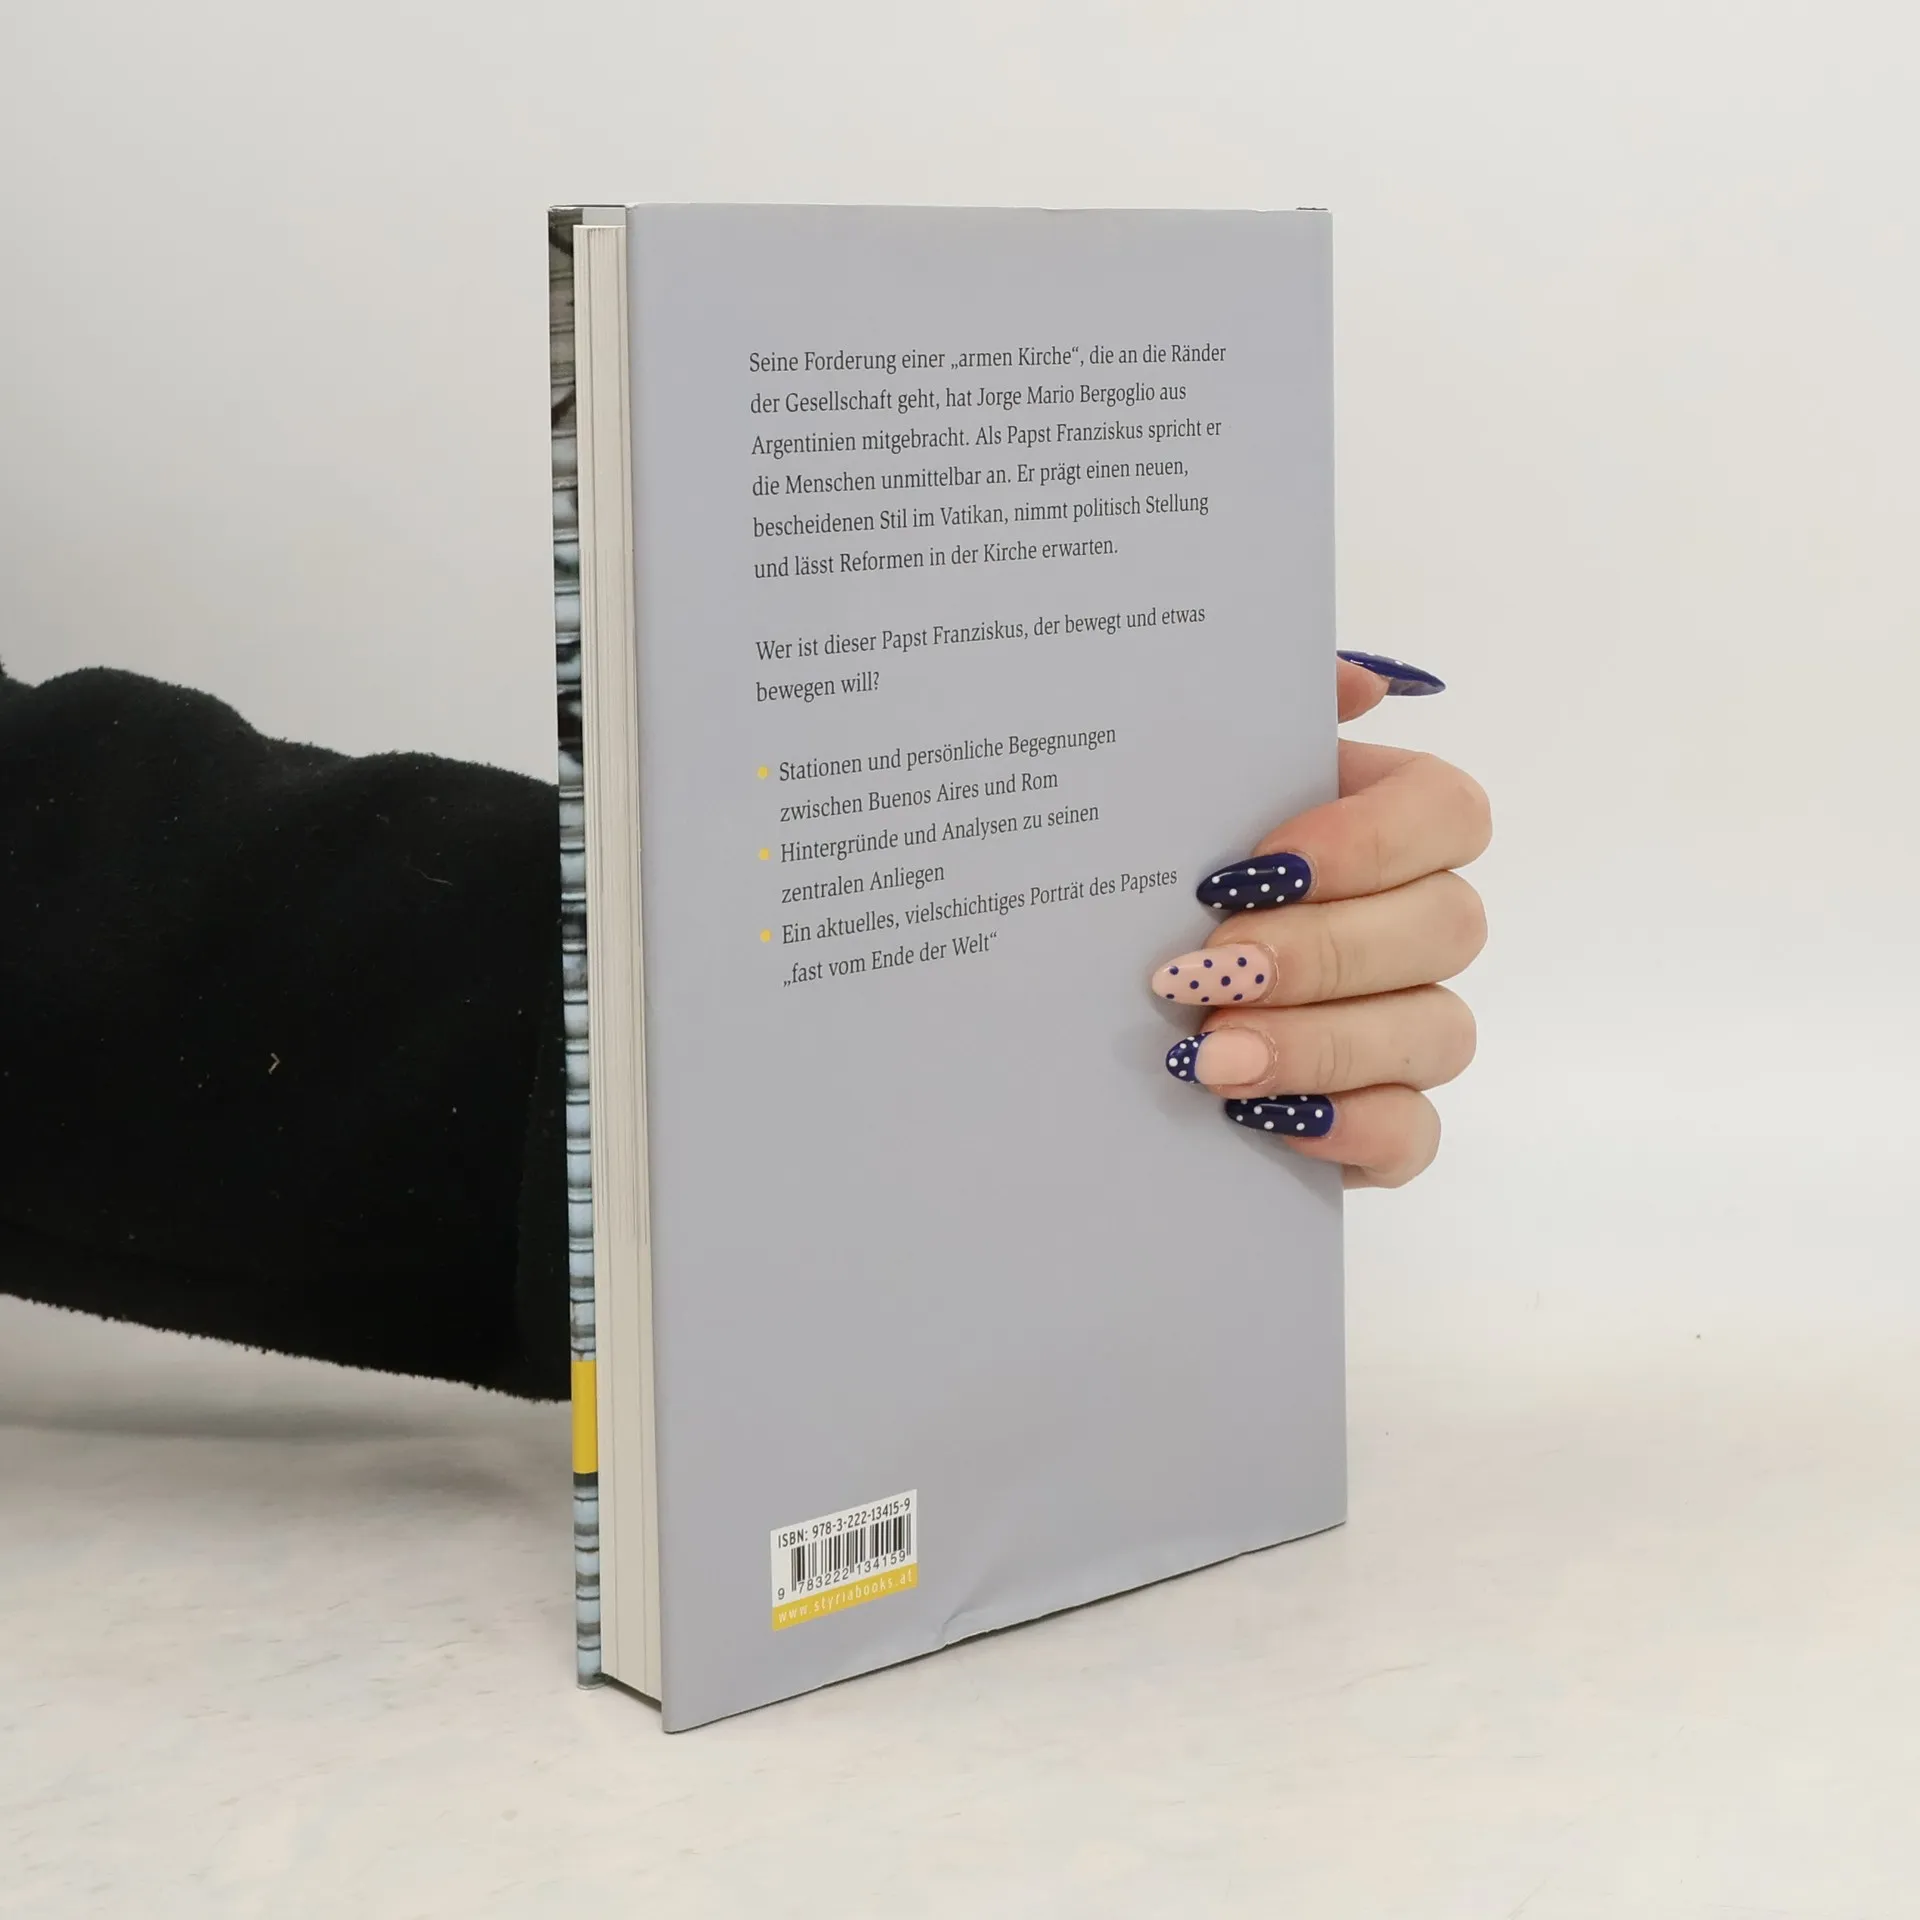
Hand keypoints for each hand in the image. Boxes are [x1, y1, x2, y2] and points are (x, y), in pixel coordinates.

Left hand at [1151, 653, 1489, 1187]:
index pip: (1448, 811)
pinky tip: (1260, 1121)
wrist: (1068, 993)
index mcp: (1377, 822)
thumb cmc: (1142, 870)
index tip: (1256, 868)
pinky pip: (1415, 1134)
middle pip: (1449, 926)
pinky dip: (1350, 1129)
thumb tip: (1356, 682)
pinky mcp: (1380, 1120)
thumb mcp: (1172, 780)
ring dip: (1322, 1044)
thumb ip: (1257, 713)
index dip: (1371, 841)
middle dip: (1324, 952)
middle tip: (1205, 971)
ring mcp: (1407, 1026)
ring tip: (1207, 1057)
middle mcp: (1413, 922)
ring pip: (1439, 1033)